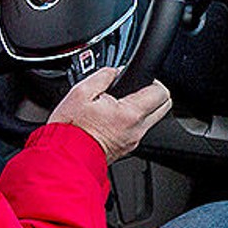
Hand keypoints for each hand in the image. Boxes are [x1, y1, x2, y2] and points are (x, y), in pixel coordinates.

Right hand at [47, 67, 171, 162]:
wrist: (63, 157)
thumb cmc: (69, 128)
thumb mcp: (81, 91)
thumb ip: (104, 75)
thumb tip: (116, 70)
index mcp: (130, 114)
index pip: (161, 93)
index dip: (154, 81)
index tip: (141, 78)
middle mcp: (137, 130)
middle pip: (164, 107)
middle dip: (154, 94)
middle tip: (135, 88)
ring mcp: (133, 141)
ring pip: (152, 120)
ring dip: (143, 108)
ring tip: (120, 103)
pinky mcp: (127, 148)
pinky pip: (138, 130)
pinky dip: (132, 121)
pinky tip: (114, 117)